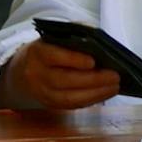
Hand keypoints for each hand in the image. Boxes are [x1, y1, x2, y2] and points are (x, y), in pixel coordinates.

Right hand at [6, 41, 120, 109]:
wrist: (26, 67)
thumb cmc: (51, 48)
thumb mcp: (59, 36)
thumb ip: (77, 35)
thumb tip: (100, 39)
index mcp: (38, 52)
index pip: (54, 56)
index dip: (74, 60)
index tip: (93, 62)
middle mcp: (36, 73)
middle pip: (63, 80)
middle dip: (92, 79)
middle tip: (114, 76)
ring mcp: (41, 91)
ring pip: (67, 97)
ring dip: (95, 93)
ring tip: (114, 87)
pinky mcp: (49, 103)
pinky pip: (70, 105)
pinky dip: (91, 100)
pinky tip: (105, 93)